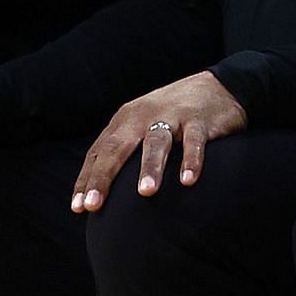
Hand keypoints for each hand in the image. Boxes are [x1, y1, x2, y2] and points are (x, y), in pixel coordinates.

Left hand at [71, 71, 245, 211]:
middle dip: (103, 176)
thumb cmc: (174, 115)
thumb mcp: (144, 126)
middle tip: (93, 204)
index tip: (78, 207)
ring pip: (156, 142)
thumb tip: (103, 190)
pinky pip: (194, 141)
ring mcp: (172, 116)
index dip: (87, 179)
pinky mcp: (199, 120)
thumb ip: (126, 150)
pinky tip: (187, 181)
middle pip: (118, 147)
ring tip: (146, 193)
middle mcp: (143, 116)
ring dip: (150, 167)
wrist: (217, 87)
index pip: (99, 152)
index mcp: (126, 120)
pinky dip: (191, 160)